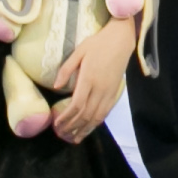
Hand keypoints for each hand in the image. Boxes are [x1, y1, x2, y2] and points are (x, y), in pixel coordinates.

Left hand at [46, 19, 137, 141]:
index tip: (57, 124)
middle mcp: (99, 88)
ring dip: (85, 129)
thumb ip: (66, 69)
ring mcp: (109, 92)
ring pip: (97, 116)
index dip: (66, 118)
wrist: (121, 40)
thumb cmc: (97, 43)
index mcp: (88, 78)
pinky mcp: (115, 92)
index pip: (76, 105)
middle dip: (73, 127)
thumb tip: (56, 87)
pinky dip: (97, 122)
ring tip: (75, 138)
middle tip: (62, 134)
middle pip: (86, 114)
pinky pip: (106, 111)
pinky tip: (90, 127)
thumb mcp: (78, 52)